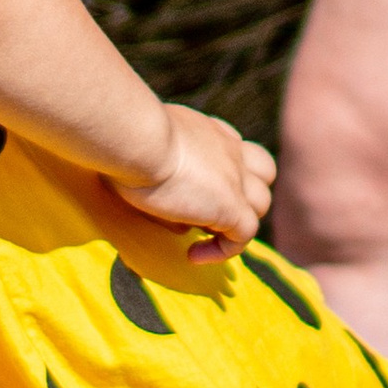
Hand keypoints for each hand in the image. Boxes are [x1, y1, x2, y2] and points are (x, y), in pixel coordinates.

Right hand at [110, 104, 276, 259]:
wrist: (137, 138)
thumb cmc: (126, 137)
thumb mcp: (146, 145)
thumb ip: (161, 164)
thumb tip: (165, 193)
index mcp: (208, 131)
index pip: (234, 147)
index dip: (225, 167)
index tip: (197, 183)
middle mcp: (228, 150)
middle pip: (261, 171)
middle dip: (245, 191)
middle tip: (209, 210)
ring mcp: (235, 179)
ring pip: (260, 204)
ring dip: (236, 222)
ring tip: (201, 234)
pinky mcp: (231, 206)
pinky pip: (244, 236)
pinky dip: (223, 250)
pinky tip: (193, 256)